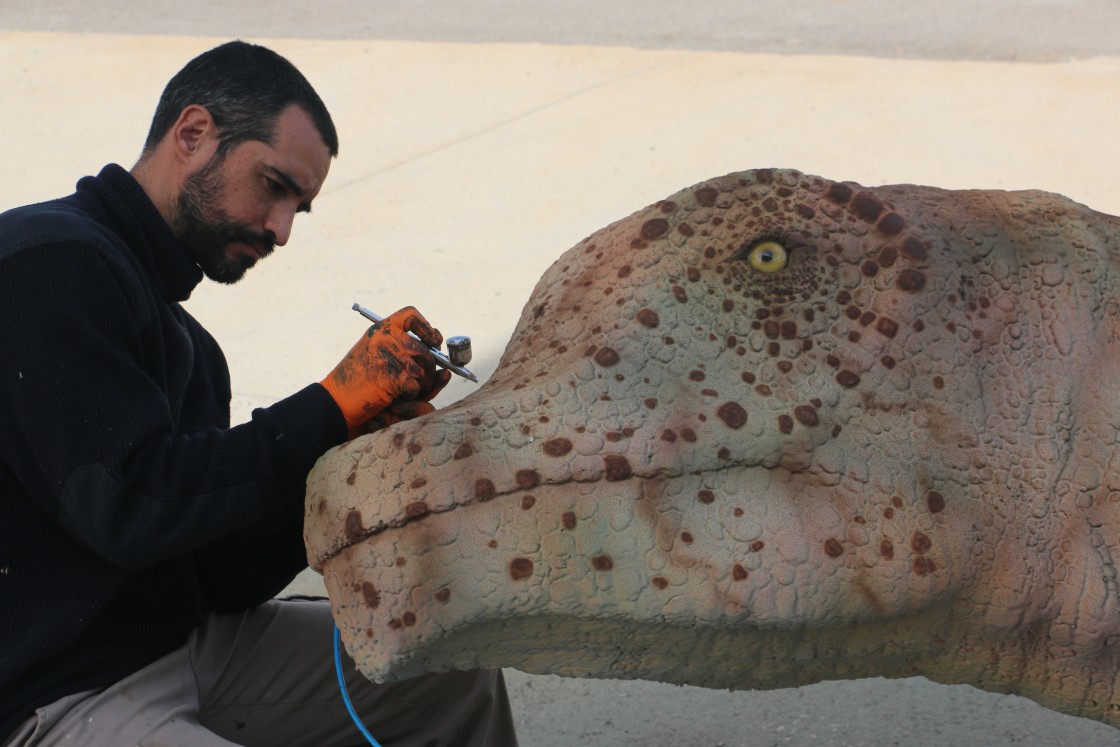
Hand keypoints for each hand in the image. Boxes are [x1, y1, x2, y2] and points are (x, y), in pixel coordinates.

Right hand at [321, 306, 449, 438]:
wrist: (336, 402)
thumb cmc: (357, 382)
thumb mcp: (378, 358)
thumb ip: (404, 353)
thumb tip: (442, 360)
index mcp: (380, 329)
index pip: (410, 315)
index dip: (427, 328)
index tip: (435, 341)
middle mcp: (386, 338)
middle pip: (425, 349)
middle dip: (430, 367)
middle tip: (424, 380)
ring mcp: (390, 356)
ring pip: (423, 370)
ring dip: (419, 385)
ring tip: (402, 392)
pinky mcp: (393, 376)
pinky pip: (416, 386)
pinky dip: (410, 397)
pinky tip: (393, 398)